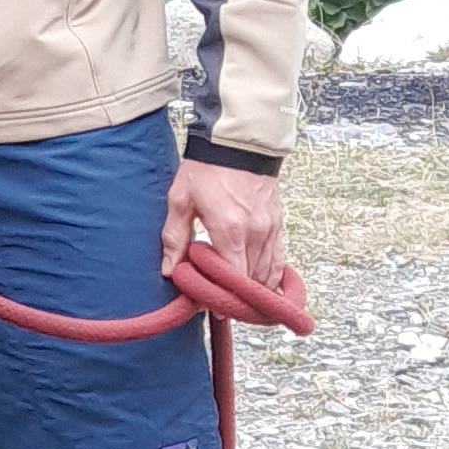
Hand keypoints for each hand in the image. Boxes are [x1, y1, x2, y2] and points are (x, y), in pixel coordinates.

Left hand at [161, 154, 286, 297]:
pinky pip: (278, 260)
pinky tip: (256, 283)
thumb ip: (175, 237)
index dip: (222, 296)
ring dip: (252, 288)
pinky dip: (269, 276)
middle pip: (251, 281)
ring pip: (267, 274)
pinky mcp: (279, 225)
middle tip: (219, 302)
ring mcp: (271, 229)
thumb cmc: (207, 169)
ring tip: (235, 295)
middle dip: (235, 296)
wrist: (238, 143)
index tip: (210, 305)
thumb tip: (169, 269)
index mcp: (229, 229)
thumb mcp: (181, 199)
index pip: (232, 278)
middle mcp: (256, 233)